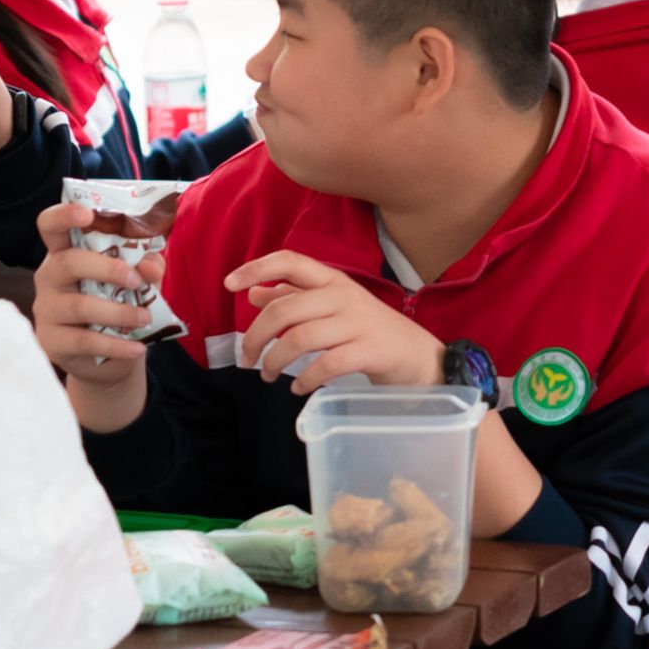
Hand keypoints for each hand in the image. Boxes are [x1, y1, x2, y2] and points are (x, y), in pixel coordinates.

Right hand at [28, 204, 159, 430]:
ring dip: (119, 311)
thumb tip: (150, 266)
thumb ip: (145, 266)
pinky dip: (117, 345)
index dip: (64, 215)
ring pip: (80, 305)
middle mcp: (49, 277)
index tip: (87, 213)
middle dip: (107, 268)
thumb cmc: (117, 306)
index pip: (51, 226)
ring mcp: (46, 310)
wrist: (107, 360)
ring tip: (144, 318)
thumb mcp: (136, 281)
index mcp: (66, 252)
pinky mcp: (51, 342)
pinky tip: (139, 347)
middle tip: (136, 280)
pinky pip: (85, 340)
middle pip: (68, 262)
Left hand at [231, 249, 443, 394]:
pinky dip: (305, 379)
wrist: (419, 356)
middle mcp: (344, 296)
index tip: (229, 285)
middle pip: (285, 310)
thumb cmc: (370, 331)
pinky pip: (326, 365)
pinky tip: (298, 387)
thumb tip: (253, 292)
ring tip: (269, 375)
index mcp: (333, 280)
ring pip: (299, 339)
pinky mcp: (370, 351)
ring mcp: (359, 323)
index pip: (291, 261)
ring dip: (275, 362)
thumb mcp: (333, 308)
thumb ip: (295, 297)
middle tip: (246, 358)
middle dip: (256, 337)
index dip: (257, 268)